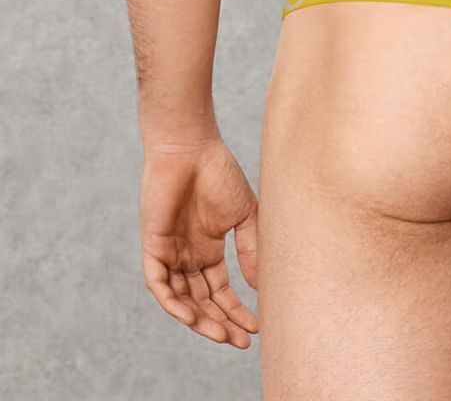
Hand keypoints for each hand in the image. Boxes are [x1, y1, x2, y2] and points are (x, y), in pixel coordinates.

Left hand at [139, 135, 259, 346]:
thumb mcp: (244, 214)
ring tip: (221, 335)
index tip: (256, 326)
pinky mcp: (153, 246)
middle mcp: (188, 256)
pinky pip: (158, 284)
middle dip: (221, 324)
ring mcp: (170, 252)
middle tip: (240, 341)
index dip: (236, 311)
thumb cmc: (219, 172)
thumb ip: (251, 248)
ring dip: (199, 320)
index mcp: (208, 249)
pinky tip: (190, 316)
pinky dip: (172, 302)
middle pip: (202, 301)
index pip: (220, 291)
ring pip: (181, 299)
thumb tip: (259, 287)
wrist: (192, 146)